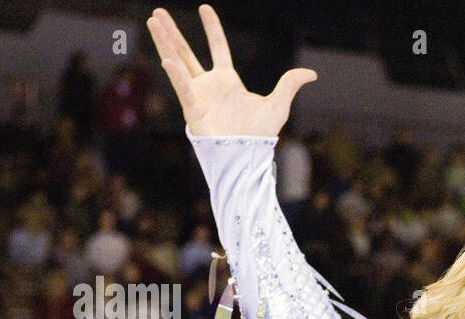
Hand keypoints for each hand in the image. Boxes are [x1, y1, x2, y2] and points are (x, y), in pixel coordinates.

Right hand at [146, 5, 314, 136]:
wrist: (248, 157)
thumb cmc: (259, 135)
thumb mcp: (278, 105)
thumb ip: (289, 85)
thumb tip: (311, 74)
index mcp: (227, 81)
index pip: (217, 47)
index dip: (212, 28)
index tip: (204, 8)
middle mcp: (209, 85)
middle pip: (187, 52)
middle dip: (173, 32)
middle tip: (158, 13)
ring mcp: (199, 95)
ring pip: (178, 63)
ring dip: (165, 43)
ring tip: (153, 22)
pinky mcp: (193, 109)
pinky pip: (183, 88)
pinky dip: (176, 75)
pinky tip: (166, 59)